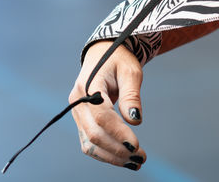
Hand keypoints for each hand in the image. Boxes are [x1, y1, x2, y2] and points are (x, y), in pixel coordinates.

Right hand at [69, 41, 147, 170]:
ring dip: (112, 157)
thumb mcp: (130, 71)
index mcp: (89, 85)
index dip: (117, 132)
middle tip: (141, 158)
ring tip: (136, 162)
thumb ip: (131, 95)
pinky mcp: (81, 121)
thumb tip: (135, 121)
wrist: (103, 54)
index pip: (101, 115)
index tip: (136, 145)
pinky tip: (124, 159)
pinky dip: (106, 153)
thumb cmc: (119, 60)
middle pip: (94, 133)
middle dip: (117, 149)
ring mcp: (76, 113)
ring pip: (90, 143)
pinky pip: (90, 143)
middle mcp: (77, 101)